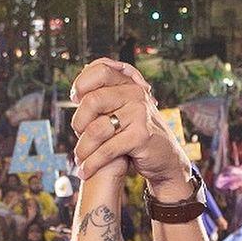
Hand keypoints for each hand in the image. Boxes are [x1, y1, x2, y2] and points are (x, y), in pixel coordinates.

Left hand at [72, 60, 190, 187]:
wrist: (165, 158)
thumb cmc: (137, 135)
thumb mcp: (124, 112)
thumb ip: (105, 101)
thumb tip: (76, 93)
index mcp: (130, 85)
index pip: (100, 69)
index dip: (82, 83)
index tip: (75, 99)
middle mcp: (136, 95)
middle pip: (92, 100)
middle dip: (78, 122)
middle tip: (78, 136)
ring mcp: (139, 114)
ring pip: (96, 129)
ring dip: (83, 148)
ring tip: (79, 159)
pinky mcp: (141, 136)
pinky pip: (107, 149)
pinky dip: (92, 163)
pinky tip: (85, 171)